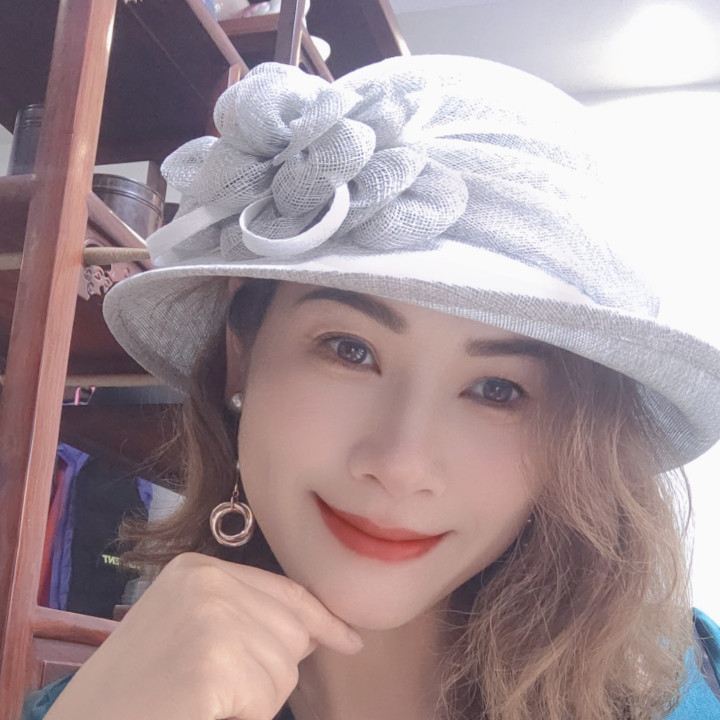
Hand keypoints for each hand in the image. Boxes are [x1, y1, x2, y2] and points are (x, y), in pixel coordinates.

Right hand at [44, 552, 362, 719]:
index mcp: (196, 568)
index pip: (285, 591)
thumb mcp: (187, 633)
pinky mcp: (212, 661)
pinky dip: (243, 717)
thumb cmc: (134, 694)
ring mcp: (209, 616)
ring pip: (285, 669)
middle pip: (292, 631)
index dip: (322, 619)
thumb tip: (314, 629)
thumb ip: (242, 617)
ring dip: (253, 700)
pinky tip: (200, 712)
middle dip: (269, 673)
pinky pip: (266, 700)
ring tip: (200, 700)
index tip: (349, 639)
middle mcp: (205, 580)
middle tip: (212, 691)